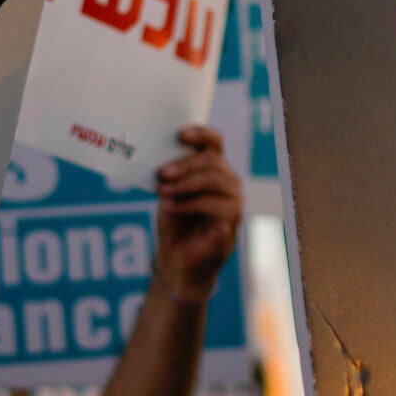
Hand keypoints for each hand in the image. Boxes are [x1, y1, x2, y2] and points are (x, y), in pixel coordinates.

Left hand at [154, 127, 240, 302]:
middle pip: (213, 161)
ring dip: (184, 184)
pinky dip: (188, 204)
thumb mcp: (170, 191)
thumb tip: (161, 149)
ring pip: (215, 180)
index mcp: (215, 171)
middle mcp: (230, 184)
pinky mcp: (231, 224)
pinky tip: (170, 208)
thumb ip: (173, 171)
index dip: (202, 134)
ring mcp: (234, 204)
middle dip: (185, 165)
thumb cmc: (174, 224)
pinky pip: (213, 205)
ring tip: (162, 191)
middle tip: (162, 174)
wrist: (176, 260)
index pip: (216, 143)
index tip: (181, 134)